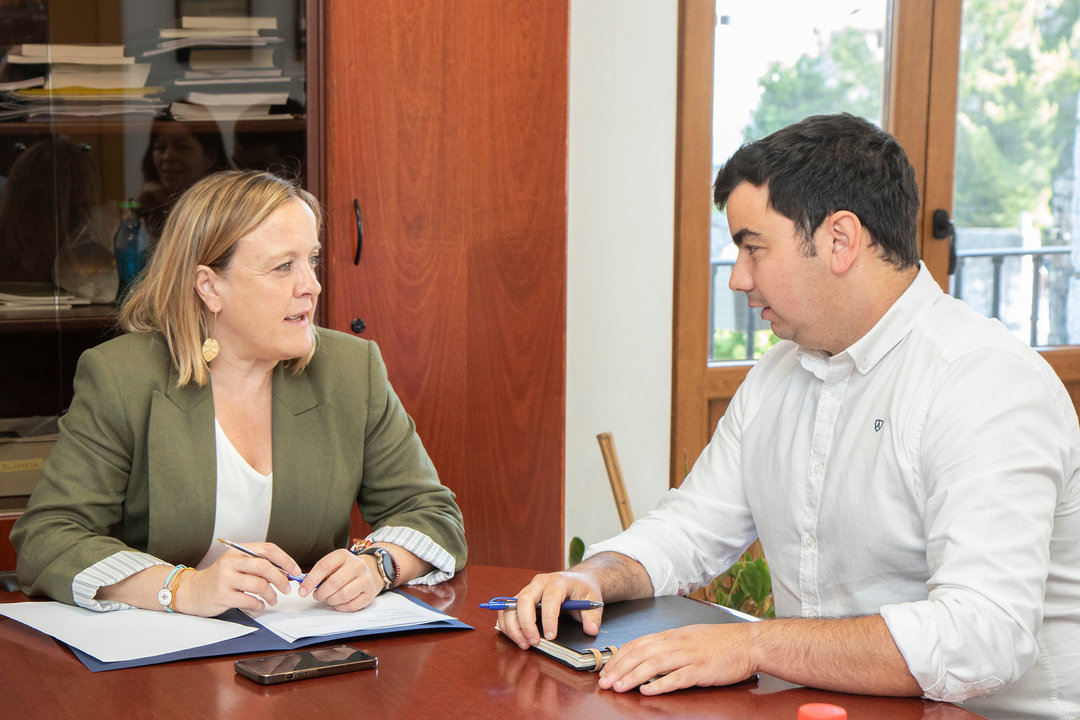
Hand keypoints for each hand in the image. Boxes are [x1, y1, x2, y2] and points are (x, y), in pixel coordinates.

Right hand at [174, 542, 299, 615]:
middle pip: (265, 566)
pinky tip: (259, 605)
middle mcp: (231, 562)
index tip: (294, 570)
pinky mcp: (222, 596)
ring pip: (259, 585)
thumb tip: (286, 572)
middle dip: (281, 578)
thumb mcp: (236, 564)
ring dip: (271, 594)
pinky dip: (260, 604)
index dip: (285, 559)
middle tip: (287, 588)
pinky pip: (250, 600)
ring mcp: (225, 579)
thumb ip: (256, 565)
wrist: (191, 591)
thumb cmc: (219, 578)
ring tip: (272, 599)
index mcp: (237, 551)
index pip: (267, 549)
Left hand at [296, 549, 381, 611]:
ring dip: (331, 600)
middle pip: (335, 582)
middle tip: (317, 596)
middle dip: (321, 593)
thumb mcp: (333, 565)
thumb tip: (303, 587)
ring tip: (328, 598)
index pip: (324, 566)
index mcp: (343, 555)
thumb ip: (319, 574)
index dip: (311, 580)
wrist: (369, 571)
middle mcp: (357, 565)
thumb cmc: (344, 570)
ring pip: (344, 595)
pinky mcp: (370, 593)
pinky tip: (339, 603)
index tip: (302, 591)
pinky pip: (352, 605)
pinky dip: (341, 607)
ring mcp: (366, 579)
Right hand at [496, 570, 604, 649]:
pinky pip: (507, 610)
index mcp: (558, 581)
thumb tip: (591, 630)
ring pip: (511, 606)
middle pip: (525, 600)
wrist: (577, 580)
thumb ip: (592, 616)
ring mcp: (528, 589)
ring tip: (524, 644)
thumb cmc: (583, 590)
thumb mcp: (593, 600)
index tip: (550, 636)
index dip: (549, 619)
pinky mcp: (521, 598)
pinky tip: (516, 638)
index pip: (550, 599)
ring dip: (514, 627)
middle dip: (526, 624)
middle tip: (534, 643)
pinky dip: (507, 625)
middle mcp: (539, 583)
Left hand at [597, 623, 756, 694]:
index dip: (619, 657)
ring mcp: (689, 656)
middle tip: (605, 682)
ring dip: (633, 676)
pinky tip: (648, 691)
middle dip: (619, 668)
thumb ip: (668, 645)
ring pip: (654, 664)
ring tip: (619, 687)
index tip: (606, 669)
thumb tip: (646, 654)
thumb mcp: (689, 637)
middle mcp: (677, 643)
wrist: (748, 642)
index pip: (638, 644)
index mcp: (672, 635)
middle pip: (641, 654)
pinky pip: (677, 678)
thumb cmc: (721, 642)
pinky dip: (661, 684)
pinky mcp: (701, 670)